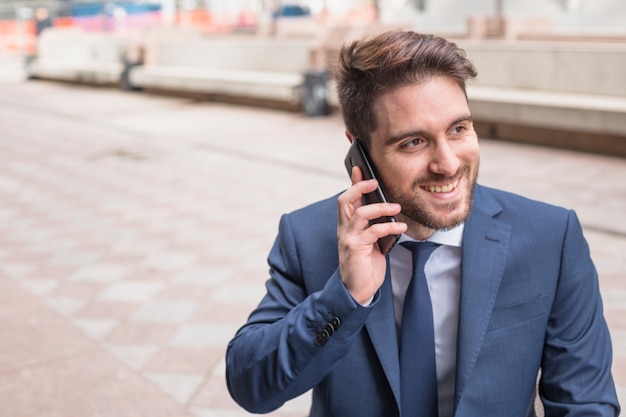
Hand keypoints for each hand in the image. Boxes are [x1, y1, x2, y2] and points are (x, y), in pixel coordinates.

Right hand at [337, 167, 406, 303]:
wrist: (357, 290)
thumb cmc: (365, 264)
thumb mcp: (370, 240)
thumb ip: (373, 225)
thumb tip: (388, 209)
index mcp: (347, 225)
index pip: (347, 198)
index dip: (353, 182)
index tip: (360, 168)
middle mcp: (344, 229)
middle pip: (346, 200)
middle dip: (360, 187)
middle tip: (375, 182)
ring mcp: (348, 238)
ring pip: (360, 213)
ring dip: (380, 207)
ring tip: (396, 207)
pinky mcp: (356, 248)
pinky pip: (373, 231)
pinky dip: (389, 227)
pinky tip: (401, 227)